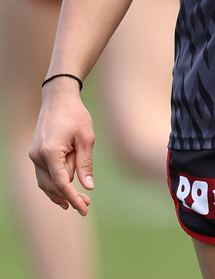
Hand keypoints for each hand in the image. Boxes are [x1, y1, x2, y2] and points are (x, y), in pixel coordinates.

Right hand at [29, 81, 95, 215]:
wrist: (58, 97)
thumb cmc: (75, 114)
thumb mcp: (86, 138)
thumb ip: (85, 163)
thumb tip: (87, 187)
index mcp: (50, 152)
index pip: (61, 183)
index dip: (73, 197)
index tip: (84, 209)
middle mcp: (37, 156)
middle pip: (53, 186)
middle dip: (69, 196)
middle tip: (87, 205)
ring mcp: (34, 155)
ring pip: (45, 183)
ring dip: (60, 192)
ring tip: (78, 201)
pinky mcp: (36, 153)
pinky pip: (43, 174)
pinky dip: (53, 183)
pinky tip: (63, 193)